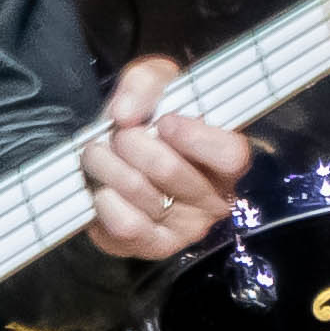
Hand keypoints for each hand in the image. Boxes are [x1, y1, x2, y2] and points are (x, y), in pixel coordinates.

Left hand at [82, 58, 252, 260]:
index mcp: (224, 159)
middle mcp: (213, 199)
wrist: (121, 162)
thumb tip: (125, 114)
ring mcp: (186, 229)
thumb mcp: (156, 85)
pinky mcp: (154, 247)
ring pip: (138, 190)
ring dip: (105, 164)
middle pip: (170, 169)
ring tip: (98, 154)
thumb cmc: (149, 121)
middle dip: (129, 142)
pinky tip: (103, 189)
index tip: (166, 122)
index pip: (231, 154)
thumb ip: (144, 83)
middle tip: (117, 134)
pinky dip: (104, 199)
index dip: (196, 138)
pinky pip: (125, 224)